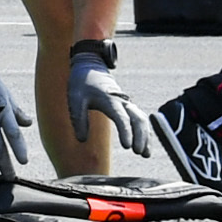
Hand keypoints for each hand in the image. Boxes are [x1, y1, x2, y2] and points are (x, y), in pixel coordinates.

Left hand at [68, 44, 148, 159]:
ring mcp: (127, 103)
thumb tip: (81, 140)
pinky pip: (140, 119)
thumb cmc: (81, 84)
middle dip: (141, 136)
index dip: (126, 132)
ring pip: (142, 119)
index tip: (127, 147)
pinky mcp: (127, 106)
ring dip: (146, 136)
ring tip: (145, 154)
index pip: (121, 117)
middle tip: (139, 153)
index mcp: (109, 99)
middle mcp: (122, 101)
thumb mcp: (74, 99)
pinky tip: (144, 146)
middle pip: (138, 119)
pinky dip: (144, 132)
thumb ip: (78, 119)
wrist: (90, 66)